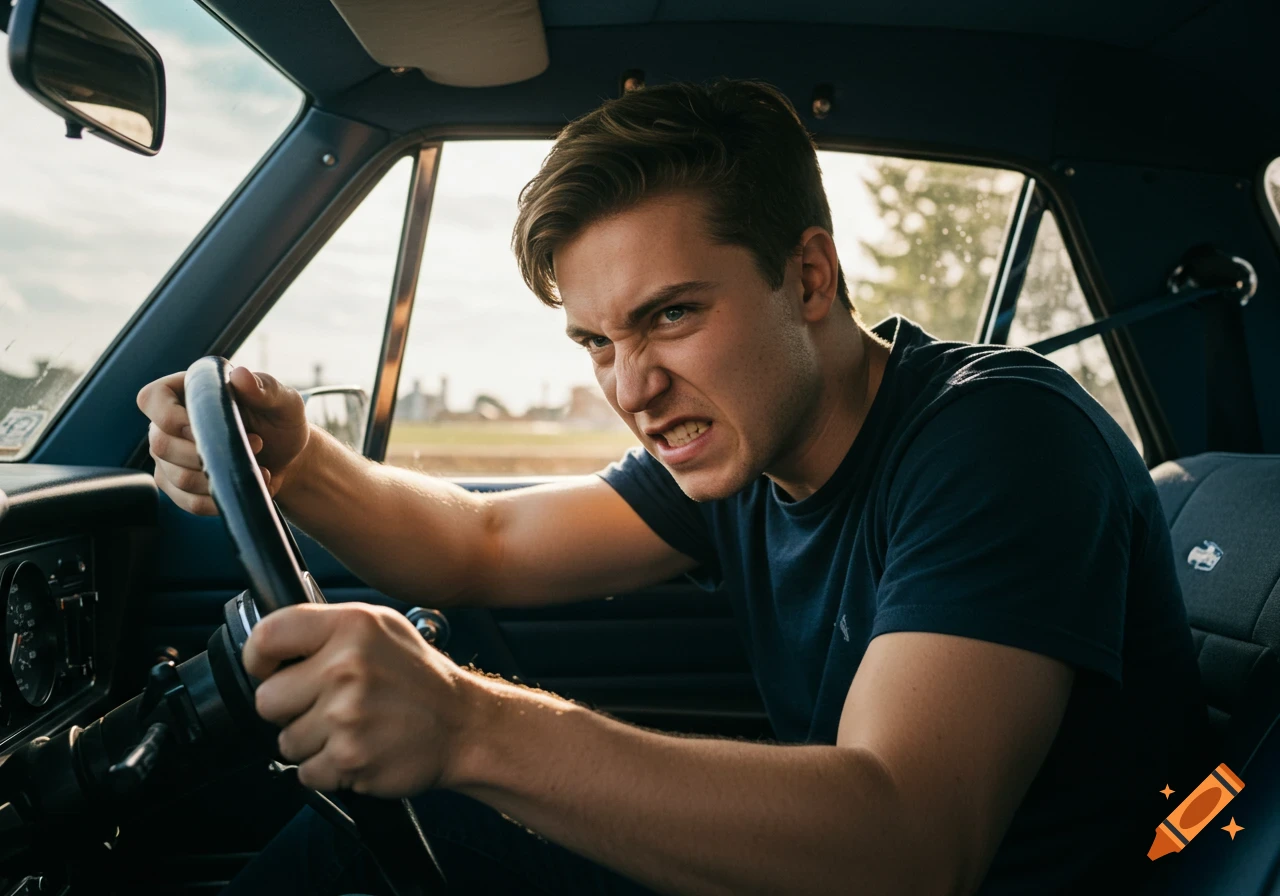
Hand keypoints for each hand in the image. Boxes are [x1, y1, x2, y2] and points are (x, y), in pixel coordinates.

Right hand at [136, 365, 309, 514]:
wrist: (288, 456)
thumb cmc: (281, 420)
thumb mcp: (283, 400)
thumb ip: (265, 388)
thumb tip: (240, 376)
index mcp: (189, 390)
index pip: (151, 399)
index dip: (169, 417)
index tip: (202, 426)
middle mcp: (170, 423)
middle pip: (161, 444)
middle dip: (209, 452)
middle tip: (256, 444)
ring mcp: (171, 457)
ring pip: (176, 477)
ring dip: (220, 476)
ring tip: (259, 467)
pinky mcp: (180, 486)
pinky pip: (188, 502)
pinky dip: (220, 500)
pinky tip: (246, 487)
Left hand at [242, 602, 471, 797]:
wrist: (464, 725)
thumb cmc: (418, 678)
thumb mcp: (381, 627)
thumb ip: (327, 627)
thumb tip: (270, 643)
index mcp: (351, 626)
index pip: (268, 636)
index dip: (258, 659)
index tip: (269, 670)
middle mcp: (347, 666)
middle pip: (266, 699)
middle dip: (289, 709)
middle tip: (325, 705)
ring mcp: (348, 715)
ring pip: (286, 741)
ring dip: (311, 742)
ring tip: (350, 728)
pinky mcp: (350, 757)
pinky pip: (306, 773)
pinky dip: (328, 769)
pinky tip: (358, 749)